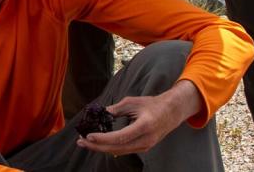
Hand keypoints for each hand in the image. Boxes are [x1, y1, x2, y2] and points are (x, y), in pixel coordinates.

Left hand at [77, 80, 201, 155]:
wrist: (172, 112)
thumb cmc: (153, 104)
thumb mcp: (134, 102)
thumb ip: (116, 109)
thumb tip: (100, 114)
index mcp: (145, 126)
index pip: (120, 137)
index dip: (103, 139)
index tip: (88, 135)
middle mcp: (145, 139)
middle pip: (116, 148)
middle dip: (97, 146)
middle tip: (81, 141)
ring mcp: (145, 146)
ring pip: (118, 151)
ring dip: (101, 148)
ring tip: (86, 143)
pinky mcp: (143, 148)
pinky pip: (123, 150)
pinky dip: (110, 147)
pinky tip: (99, 144)